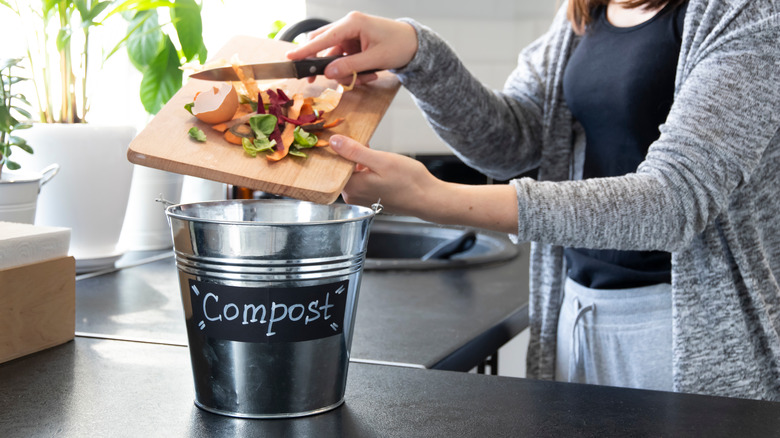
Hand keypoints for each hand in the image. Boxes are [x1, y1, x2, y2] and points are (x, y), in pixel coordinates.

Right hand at [285, 11, 417, 84]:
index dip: (306, 50)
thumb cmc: (399, 46)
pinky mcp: (354, 43)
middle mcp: (349, 25)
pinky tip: (367, 75)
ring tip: (364, 78)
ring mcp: (351, 34)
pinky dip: (351, 70)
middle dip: (321, 65)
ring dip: (343, 71)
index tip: (290, 58)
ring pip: (333, 55)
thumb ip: (350, 66)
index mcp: (353, 23)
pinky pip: (343, 59)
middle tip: (312, 80)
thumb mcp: (375, 59)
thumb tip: (328, 72)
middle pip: (323, 44)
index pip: (323, 38)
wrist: (414, 44)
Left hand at [329, 135, 519, 233]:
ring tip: (371, 148)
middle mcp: (352, 196)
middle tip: (361, 138)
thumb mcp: (381, 160)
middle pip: (342, 168)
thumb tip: (333, 141)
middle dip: (349, 152)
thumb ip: (355, 151)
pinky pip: (361, 178)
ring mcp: (361, 198)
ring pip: (352, 172)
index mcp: (351, 188)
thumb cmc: (408, 181)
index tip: (341, 134)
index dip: (336, 148)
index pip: (333, 165)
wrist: (428, 199)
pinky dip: (366, 167)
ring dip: (358, 159)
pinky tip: (377, 160)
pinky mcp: (370, 197)